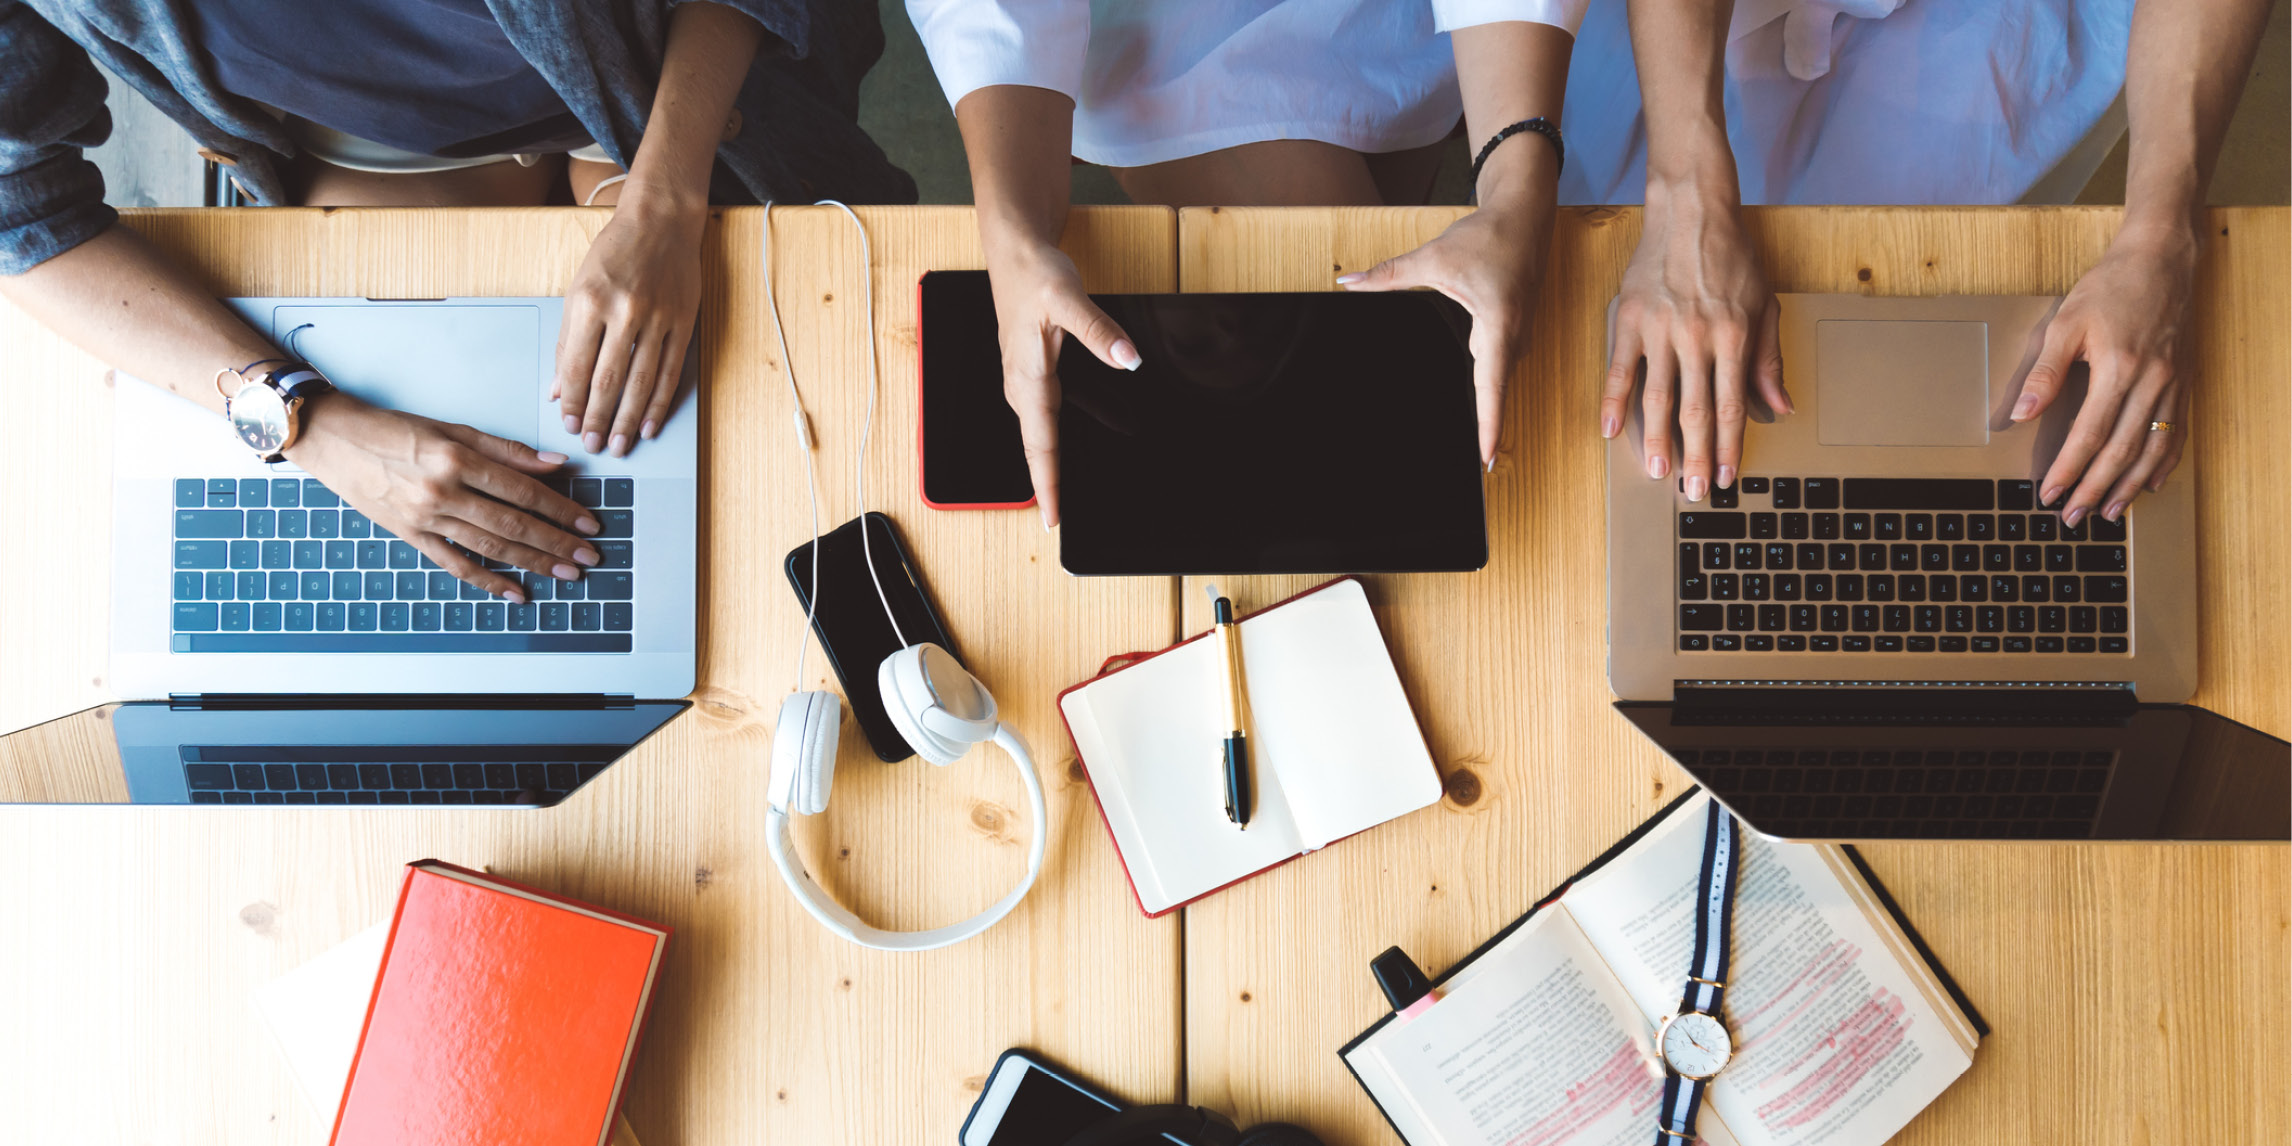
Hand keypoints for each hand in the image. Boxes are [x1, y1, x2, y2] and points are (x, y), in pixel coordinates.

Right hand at [284, 392, 602, 598]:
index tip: (588, 523)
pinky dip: (487, 581)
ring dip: (533, 563)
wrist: (335, 440)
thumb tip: (556, 464)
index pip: (523, 490)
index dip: (561, 509)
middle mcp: (443, 491)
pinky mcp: (411, 536)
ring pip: (490, 547)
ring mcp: (426, 518)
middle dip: (557, 543)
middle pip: (513, 524)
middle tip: (589, 557)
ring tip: (566, 573)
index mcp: (458, 459)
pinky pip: (455, 563)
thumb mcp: (453, 429)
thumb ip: (506, 450)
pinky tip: (515, 592)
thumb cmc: (394, 430)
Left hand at [554, 201, 704, 456]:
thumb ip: (569, 341)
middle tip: (592, 444)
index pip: (577, 365)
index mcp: (589, 301)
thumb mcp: (578, 289)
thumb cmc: (615, 253)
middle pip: (608, 380)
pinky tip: (648, 424)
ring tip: (619, 444)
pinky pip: (669, 372)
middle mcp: (623, 311)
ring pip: (640, 382)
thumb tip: (559, 388)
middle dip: (598, 419)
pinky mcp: (682, 322)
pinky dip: (658, 403)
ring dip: (627, 419)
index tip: (569, 423)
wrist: (661, 221)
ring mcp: (657, 318)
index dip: (573, 401)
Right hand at [985, 238, 1140, 526]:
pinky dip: (1060, 438)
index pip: (1040, 444)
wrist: (1014, 252)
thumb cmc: (1033, 274)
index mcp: (1027, 378)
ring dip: (1055, 464)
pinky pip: (1049, 417)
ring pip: (1044, 434)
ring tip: (1071, 497)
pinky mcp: (1036, 375)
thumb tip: (1128, 360)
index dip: (1047, 485)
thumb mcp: (1068, 299)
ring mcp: (1027, 384)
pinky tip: (1083, 446)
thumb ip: (1099, 333)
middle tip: (1064, 521)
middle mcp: (1023, 388)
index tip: (1054, 519)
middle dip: (1050, 486)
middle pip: (1039, 448)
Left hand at [1339, 203, 1547, 466]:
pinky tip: (1479, 401)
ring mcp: (1519, 336)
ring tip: (1478, 445)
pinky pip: (1500, 367)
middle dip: (1487, 427)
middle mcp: (1514, 338)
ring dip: (1489, 408)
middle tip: (1476, 465)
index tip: (1487, 457)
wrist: (1525, 215)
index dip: (1489, 425)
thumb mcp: (1433, 258)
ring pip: (1499, 380)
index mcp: (1498, 325)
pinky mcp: (1515, 331)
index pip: (1492, 386)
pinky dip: (1490, 387)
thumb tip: (1349, 283)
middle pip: (1496, 391)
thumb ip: (1388, 276)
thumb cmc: (1488, 235)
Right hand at [1600, 185, 1788, 499]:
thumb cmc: (1732, 256)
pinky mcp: (1630, 319)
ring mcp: (1660, 329)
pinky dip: (1612, 402)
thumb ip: (1769, 359)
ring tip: (1656, 471)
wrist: (1692, 211)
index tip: (1728, 475)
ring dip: (1656, 441)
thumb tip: (1780, 405)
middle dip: (1696, 457)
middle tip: (1694, 490)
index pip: (1732, 406)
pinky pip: (1619, 369)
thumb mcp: (1765, 305)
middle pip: (1695, 411)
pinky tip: (1609, 431)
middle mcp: (1698, 337)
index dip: (1730, 447)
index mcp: (1735, 336)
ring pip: (1657, 398)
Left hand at [2009, 225, 2197, 525]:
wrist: (2162, 260)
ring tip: (2109, 511)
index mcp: (2118, 369)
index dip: (2067, 470)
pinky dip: (2164, 462)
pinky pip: (2176, 431)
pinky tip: (2150, 482)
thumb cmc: (2109, 288)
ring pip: (2154, 449)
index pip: (2089, 435)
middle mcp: (2151, 382)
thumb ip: (2044, 373)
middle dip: (2094, 488)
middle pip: (2122, 451)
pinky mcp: (2184, 381)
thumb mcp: (2065, 323)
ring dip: (2131, 485)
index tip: (2048, 494)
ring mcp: (2173, 384)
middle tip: (2073, 516)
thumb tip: (2021, 416)